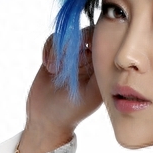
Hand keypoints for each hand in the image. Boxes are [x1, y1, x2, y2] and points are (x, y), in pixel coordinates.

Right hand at [19, 28, 102, 152]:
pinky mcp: (54, 55)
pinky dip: (48, 50)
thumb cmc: (72, 111)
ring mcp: (70, 56)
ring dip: (58, 50)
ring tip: (54, 69)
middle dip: (71, 44)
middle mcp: (87, 59)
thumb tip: (105, 49)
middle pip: (83, 33)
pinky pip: (53, 39)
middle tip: (64, 61)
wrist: (47, 119)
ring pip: (66, 35)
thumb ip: (99, 71)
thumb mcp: (92, 92)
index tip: (81, 49)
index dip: (91, 38)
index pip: (101, 41)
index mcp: (100, 66)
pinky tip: (48, 67)